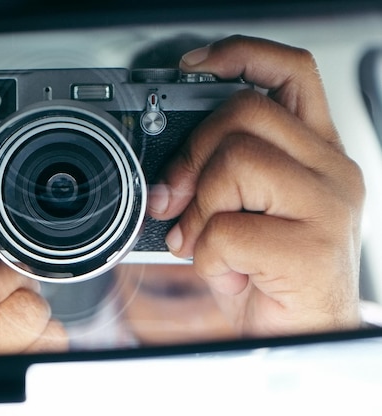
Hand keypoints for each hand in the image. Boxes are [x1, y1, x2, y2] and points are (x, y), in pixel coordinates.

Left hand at [148, 35, 363, 335]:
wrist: (304, 337)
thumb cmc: (271, 275)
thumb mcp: (243, 213)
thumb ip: (217, 178)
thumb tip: (165, 176)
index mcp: (314, 152)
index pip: (291, 74)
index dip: (242, 55)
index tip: (195, 66)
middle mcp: (329, 170)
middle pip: (245, 113)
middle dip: (192, 154)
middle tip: (176, 197)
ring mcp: (327, 207)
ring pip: (236, 162)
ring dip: (200, 209)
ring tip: (206, 241)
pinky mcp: (311, 249)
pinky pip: (228, 229)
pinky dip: (205, 254)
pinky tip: (224, 270)